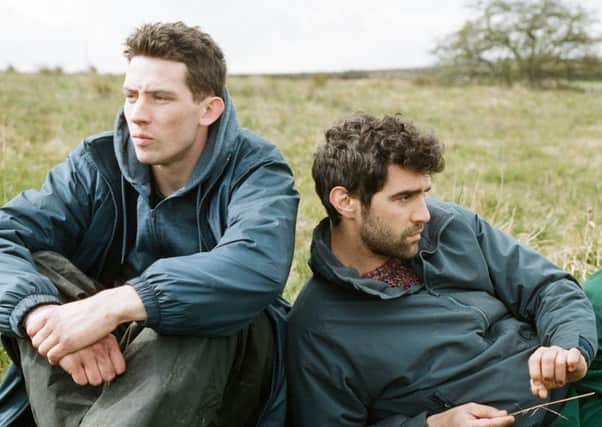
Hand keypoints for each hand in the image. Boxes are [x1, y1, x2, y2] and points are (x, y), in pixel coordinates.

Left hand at [25, 286, 144, 363]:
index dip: (38, 336)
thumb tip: (66, 320)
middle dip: (43, 346)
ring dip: (49, 354)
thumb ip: (66, 316)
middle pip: (36, 341)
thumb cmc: (98, 308)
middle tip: (53, 349)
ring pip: (42, 350)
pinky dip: (55, 359)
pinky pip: (52, 356)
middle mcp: (53, 322)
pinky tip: (63, 358)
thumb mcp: (75, 309)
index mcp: (54, 313)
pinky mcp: (68, 343)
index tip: (47, 340)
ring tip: (59, 355)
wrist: (108, 307)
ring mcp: (59, 333)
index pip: (32, 328)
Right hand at [58, 334, 125, 385]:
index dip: (115, 373)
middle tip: (98, 372)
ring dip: (91, 378)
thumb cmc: (86, 334)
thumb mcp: (103, 337)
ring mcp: (86, 354)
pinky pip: (81, 380)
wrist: (63, 326)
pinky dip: (80, 378)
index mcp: (109, 342)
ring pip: (96, 380)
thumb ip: (111, 352)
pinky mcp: (72, 360)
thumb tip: (117, 372)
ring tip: (87, 370)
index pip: (119, 368)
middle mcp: (99, 348)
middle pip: (108, 376)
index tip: (111, 372)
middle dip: (103, 377)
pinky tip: (78, 370)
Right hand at [427, 403, 514, 426]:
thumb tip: (503, 414)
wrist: (444, 426)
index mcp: (471, 426)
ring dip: (495, 426)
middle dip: (499, 423)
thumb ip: (487, 411)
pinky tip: (486, 425)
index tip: (511, 417)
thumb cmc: (456, 416)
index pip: (492, 424)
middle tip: (495, 417)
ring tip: (484, 421)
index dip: (503, 421)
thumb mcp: (470, 407)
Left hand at [528, 345, 586, 398]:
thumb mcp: (546, 381)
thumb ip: (539, 387)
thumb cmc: (555, 374)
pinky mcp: (575, 353)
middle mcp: (550, 351)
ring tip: (561, 381)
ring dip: (560, 374)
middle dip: (549, 374)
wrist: (572, 370)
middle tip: (552, 384)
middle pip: (547, 359)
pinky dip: (572, 361)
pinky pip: (573, 354)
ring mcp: (562, 351)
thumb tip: (537, 393)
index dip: (535, 372)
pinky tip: (571, 368)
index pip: (534, 360)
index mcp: (539, 355)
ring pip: (560, 360)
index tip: (538, 384)